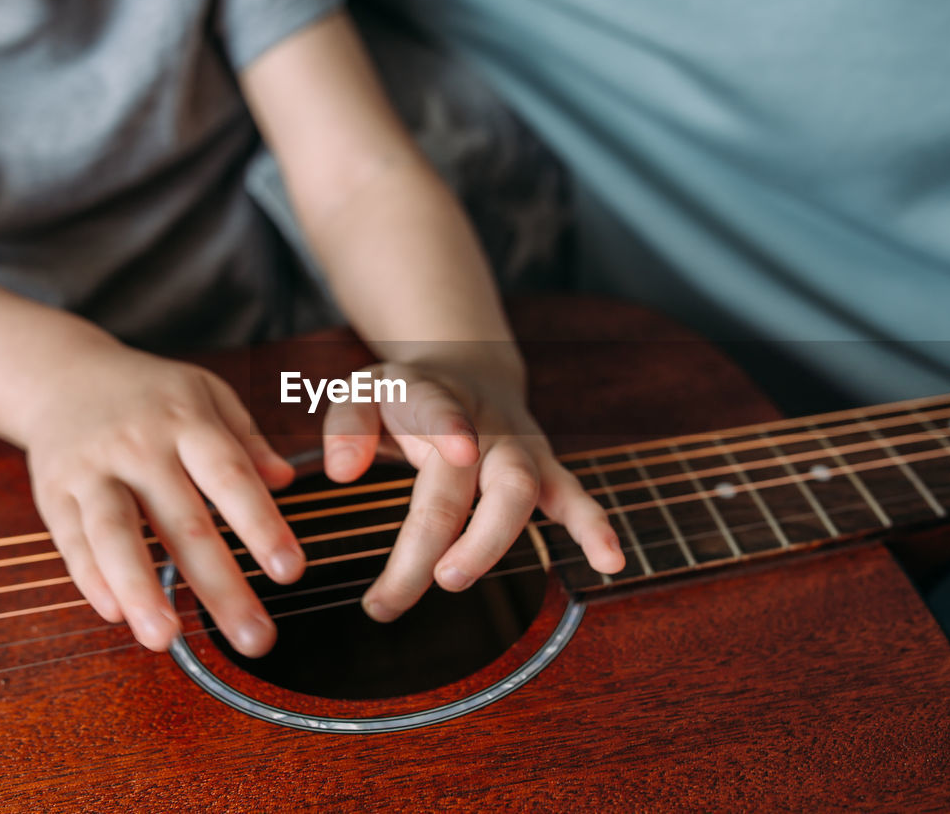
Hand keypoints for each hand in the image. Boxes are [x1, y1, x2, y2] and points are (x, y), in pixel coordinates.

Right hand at [19, 342, 299, 655]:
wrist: (60, 374)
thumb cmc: (150, 393)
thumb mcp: (207, 393)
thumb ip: (247, 438)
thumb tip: (287, 479)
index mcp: (187, 420)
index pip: (231, 478)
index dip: (262, 526)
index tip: (291, 572)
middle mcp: (140, 446)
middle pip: (183, 522)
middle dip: (220, 586)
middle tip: (255, 638)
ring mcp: (93, 469)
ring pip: (116, 535)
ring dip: (142, 590)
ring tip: (167, 640)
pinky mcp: (54, 493)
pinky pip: (72, 541)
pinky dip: (92, 579)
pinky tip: (116, 615)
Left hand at [322, 355, 625, 621]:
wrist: (466, 368)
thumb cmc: (406, 397)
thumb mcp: (364, 391)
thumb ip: (347, 423)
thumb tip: (339, 471)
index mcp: (434, 396)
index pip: (442, 408)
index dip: (451, 427)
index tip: (459, 449)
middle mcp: (483, 422)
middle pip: (474, 474)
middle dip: (448, 528)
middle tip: (421, 577)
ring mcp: (517, 446)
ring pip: (520, 488)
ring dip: (492, 539)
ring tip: (455, 581)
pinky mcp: (542, 470)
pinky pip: (572, 497)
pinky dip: (593, 527)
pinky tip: (610, 561)